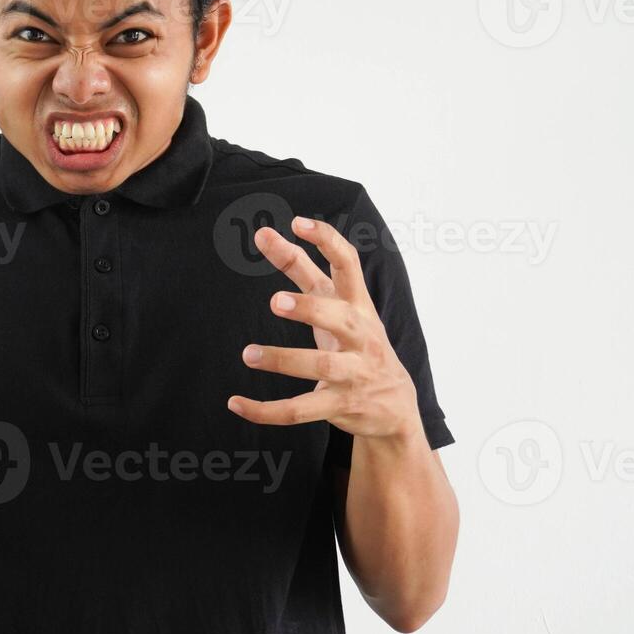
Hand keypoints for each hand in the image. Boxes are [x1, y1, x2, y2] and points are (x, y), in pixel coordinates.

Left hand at [226, 216, 419, 439]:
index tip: (297, 223)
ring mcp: (353, 373)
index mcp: (358, 305)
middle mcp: (360, 336)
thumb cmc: (358, 345)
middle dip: (310, 309)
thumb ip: (304, 273)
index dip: (326, 241)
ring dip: (282, 359)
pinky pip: (300, 410)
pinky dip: (266, 410)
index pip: (348, 264)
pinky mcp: (340, 405)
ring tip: (248, 354)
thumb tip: (265, 233)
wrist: (396, 407)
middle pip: (339, 318)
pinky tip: (237, 403)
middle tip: (275, 302)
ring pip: (319, 366)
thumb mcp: (341, 308)